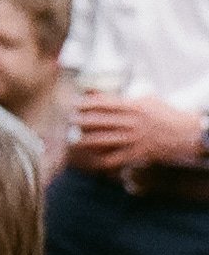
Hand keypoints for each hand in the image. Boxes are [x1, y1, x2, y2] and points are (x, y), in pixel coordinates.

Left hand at [70, 91, 204, 172]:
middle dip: (82, 121)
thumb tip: (99, 95)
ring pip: (105, 140)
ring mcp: (134, 140)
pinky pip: (116, 159)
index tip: (74, 104)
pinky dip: (102, 160)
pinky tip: (91, 159)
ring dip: (87, 140)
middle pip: (101, 121)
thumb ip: (124, 98)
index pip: (105, 104)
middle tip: (68, 120)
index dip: (87, 104)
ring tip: (74, 139)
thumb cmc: (164, 114)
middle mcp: (132, 123)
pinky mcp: (137, 154)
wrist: (185, 134)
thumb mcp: (147, 99)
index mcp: (134, 107)